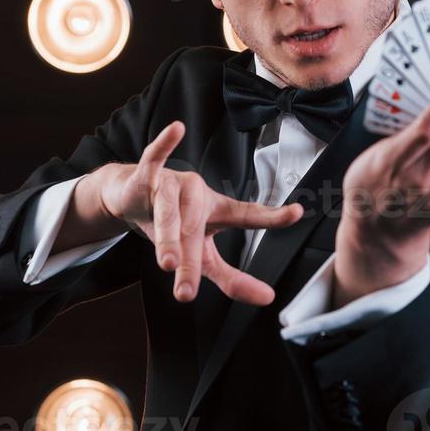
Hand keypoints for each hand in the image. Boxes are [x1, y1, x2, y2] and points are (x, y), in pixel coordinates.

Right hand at [94, 121, 302, 304]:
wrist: (133, 198)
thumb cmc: (176, 226)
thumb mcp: (205, 254)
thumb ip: (233, 278)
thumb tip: (268, 300)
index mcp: (217, 213)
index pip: (247, 218)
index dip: (272, 217)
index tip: (297, 213)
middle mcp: (199, 197)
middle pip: (195, 234)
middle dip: (189, 264)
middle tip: (186, 293)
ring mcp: (174, 185)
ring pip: (170, 213)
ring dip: (167, 237)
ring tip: (168, 263)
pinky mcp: (147, 176)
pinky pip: (154, 159)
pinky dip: (163, 146)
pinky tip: (176, 130)